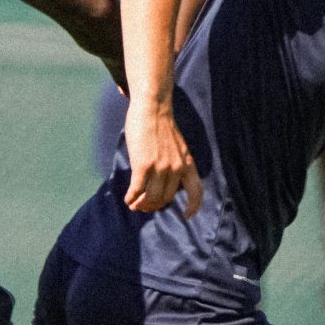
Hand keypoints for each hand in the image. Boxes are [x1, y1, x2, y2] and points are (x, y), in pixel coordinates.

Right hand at [123, 103, 202, 218]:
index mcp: (187, 164)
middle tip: (144, 206)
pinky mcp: (143, 165)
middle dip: (154, 206)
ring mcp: (160, 167)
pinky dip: (131, 198)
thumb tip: (167, 182)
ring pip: (151, 197)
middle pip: (166, 198)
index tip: (187, 216)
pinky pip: (137, 190)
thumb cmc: (162, 126)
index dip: (193, 207)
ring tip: (134, 204)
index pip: (196, 192)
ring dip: (141, 204)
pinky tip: (127, 199)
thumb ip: (177, 164)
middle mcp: (176, 168)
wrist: (153, 109)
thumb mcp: (179, 147)